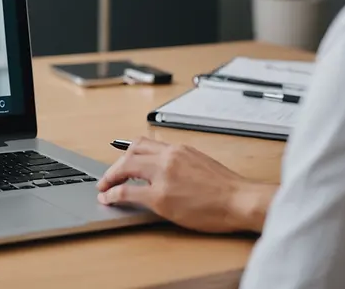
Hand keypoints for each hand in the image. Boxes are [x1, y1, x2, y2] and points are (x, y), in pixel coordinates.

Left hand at [96, 137, 275, 232]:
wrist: (241, 200)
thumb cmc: (228, 188)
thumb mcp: (201, 163)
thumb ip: (180, 162)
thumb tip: (164, 169)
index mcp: (178, 149)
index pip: (144, 144)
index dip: (127, 153)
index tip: (122, 161)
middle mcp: (168, 157)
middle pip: (130, 153)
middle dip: (115, 166)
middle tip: (108, 177)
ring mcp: (163, 176)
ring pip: (125, 167)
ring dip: (110, 177)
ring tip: (104, 188)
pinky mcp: (160, 197)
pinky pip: (127, 192)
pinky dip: (113, 194)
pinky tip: (108, 199)